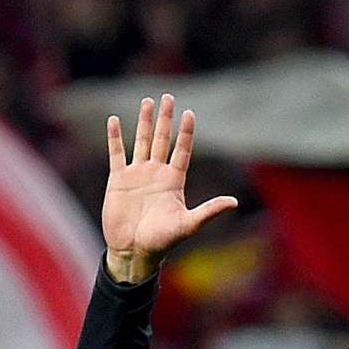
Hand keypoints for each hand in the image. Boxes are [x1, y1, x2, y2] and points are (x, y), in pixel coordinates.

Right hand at [101, 94, 237, 284]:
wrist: (133, 252)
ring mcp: (137, 175)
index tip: (190, 113)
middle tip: (168, 97)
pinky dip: (115, 138)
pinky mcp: (119, 180)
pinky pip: (116, 154)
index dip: (186, 132)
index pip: (182, 150)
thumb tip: (233, 202)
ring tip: (147, 101)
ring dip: (144, 122)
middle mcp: (156, 173)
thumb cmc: (161, 241)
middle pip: (162, 139)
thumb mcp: (187, 225)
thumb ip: (208, 211)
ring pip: (142, 142)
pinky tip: (114, 121)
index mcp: (174, 181)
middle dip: (166, 119)